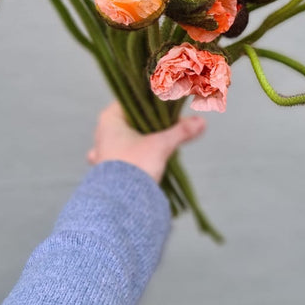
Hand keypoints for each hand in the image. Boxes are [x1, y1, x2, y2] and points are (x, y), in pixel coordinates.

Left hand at [88, 101, 205, 183]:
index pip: (132, 101)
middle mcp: (102, 134)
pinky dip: (136, 156)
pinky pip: (124, 156)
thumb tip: (201, 122)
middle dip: (150, 124)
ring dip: (143, 140)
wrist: (121, 203)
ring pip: (127, 139)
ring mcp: (103, 153)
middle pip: (131, 121)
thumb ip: (180, 132)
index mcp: (109, 120)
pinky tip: (146, 159)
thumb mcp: (161, 145)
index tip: (169, 108)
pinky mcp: (109, 170)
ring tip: (160, 142)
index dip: (151, 103)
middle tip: (171, 125)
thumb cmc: (135, 165)